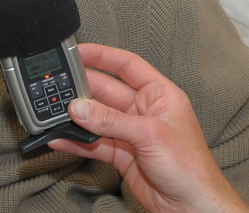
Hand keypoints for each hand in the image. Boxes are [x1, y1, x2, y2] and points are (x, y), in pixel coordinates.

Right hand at [47, 43, 248, 212]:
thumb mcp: (150, 135)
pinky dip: (77, 141)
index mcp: (159, 94)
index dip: (103, 56)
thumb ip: (111, 121)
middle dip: (83, 89)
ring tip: (55, 113)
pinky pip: (94, 143)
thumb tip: (80, 108)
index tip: (78, 51)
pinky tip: (61, 138)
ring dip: (77, 117)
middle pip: (106, 91)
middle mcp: (144, 110)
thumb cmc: (190, 167)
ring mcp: (131, 133)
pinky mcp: (121, 154)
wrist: (192, 207)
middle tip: (59, 85)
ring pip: (97, 118)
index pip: (127, 65)